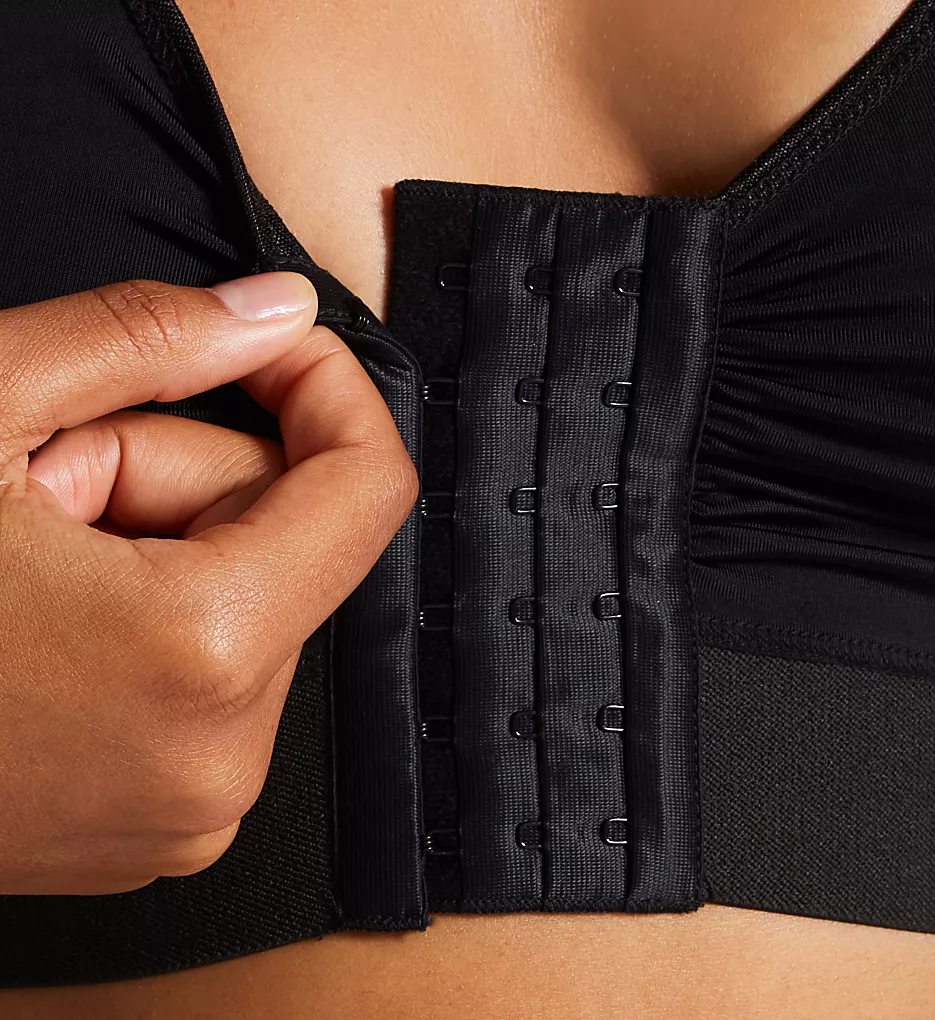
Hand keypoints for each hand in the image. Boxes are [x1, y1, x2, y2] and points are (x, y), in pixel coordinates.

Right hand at [0, 273, 417, 894]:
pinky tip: (39, 624)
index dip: (326, 392)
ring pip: (244, 607)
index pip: (366, 489)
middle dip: (177, 481)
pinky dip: (144, 625)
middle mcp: (216, 757)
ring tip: (21, 563)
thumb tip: (278, 312)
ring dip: (150, 550)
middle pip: (286, 545)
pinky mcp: (154, 823)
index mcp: (196, 652)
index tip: (272, 350)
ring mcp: (187, 806)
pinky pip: (206, 676)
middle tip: (40, 488)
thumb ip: (150, 338)